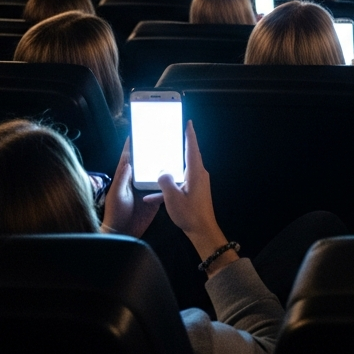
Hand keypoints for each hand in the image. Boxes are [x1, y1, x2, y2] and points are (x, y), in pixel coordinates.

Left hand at [100, 139, 163, 237]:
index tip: (136, 133)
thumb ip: (122, 179)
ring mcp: (146, 190)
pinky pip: (163, 188)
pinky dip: (169, 182)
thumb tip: (129, 162)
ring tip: (172, 154)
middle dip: (151, 153)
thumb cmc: (116, 213)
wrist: (123, 233)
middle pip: (144, 164)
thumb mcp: (117, 195)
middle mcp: (136, 182)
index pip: (128, 159)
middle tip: (160, 139)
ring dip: (162, 166)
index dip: (131, 146)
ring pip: (156, 175)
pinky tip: (178, 174)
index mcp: (125, 178)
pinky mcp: (155, 199)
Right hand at [157, 122, 234, 272]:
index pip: (192, 148)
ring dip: (169, 171)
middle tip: (171, 138)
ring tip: (156, 166)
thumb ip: (165, 181)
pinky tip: (151, 196)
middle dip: (179, 148)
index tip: (188, 122)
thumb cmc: (189, 213)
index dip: (190, 134)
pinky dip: (167, 188)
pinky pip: (179, 185)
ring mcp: (197, 184)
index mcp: (196, 172)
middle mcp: (198, 175)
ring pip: (180, 172)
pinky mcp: (193, 192)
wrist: (202, 230)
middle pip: (187, 157)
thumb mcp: (172, 197)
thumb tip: (162, 171)